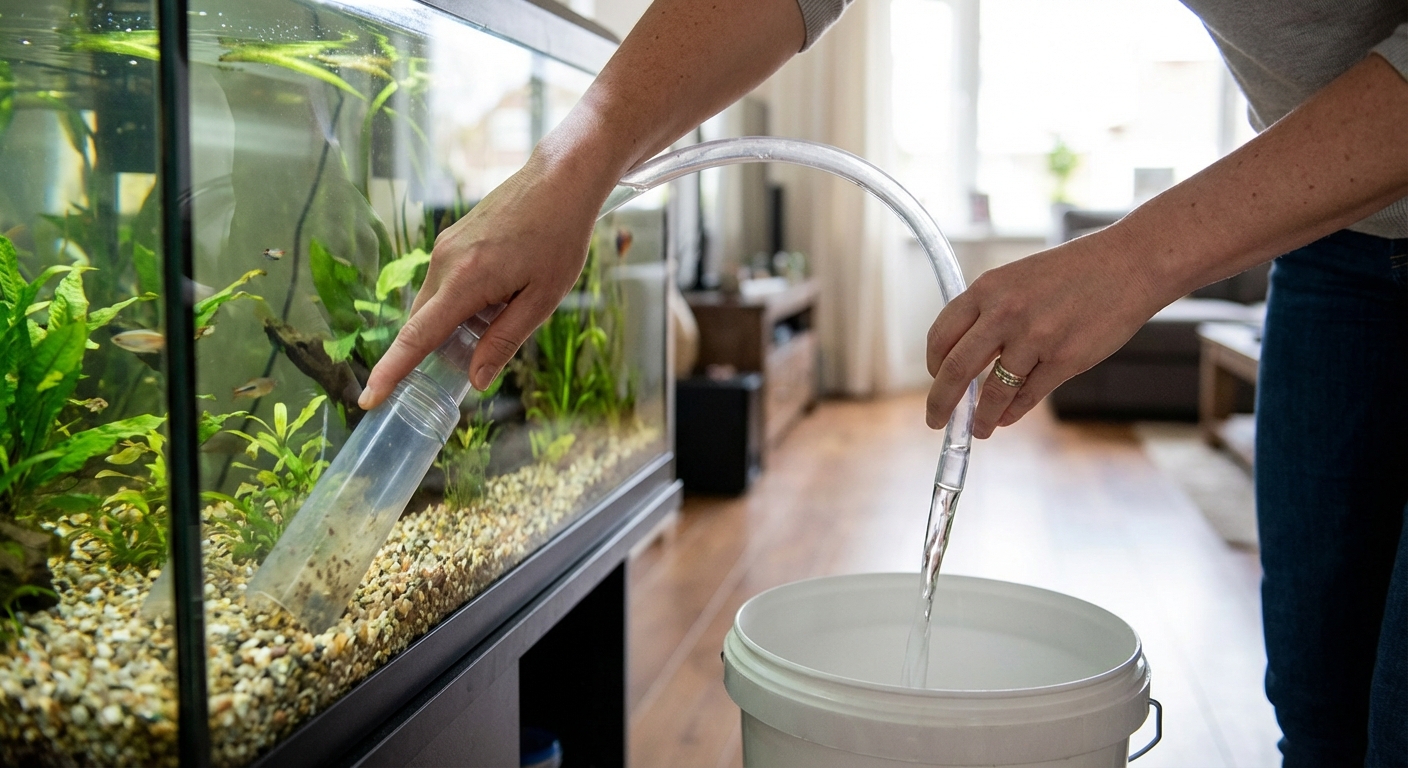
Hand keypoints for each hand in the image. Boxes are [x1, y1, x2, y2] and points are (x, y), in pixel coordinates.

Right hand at [358, 152, 609, 408]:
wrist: (560, 181)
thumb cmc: (559, 239)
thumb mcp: (541, 300)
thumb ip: (504, 341)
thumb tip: (475, 381)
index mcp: (465, 281)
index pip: (416, 338)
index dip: (391, 373)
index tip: (369, 399)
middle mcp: (445, 263)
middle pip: (422, 324)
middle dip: (432, 352)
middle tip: (468, 364)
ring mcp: (445, 248)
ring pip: (432, 304)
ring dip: (451, 325)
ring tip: (501, 313)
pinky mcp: (452, 240)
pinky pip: (443, 284)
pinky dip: (457, 303)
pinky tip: (496, 295)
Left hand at [925, 228, 1165, 437]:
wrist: (1129, 265)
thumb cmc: (1074, 272)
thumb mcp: (1018, 278)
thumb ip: (990, 311)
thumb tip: (964, 357)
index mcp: (988, 288)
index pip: (941, 334)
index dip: (933, 364)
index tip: (934, 378)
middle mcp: (1005, 313)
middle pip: (955, 369)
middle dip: (941, 402)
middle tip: (935, 420)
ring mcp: (1036, 338)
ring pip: (993, 392)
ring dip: (981, 417)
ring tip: (979, 429)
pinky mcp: (1065, 360)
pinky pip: (1028, 396)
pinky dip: (1012, 413)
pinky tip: (1006, 418)